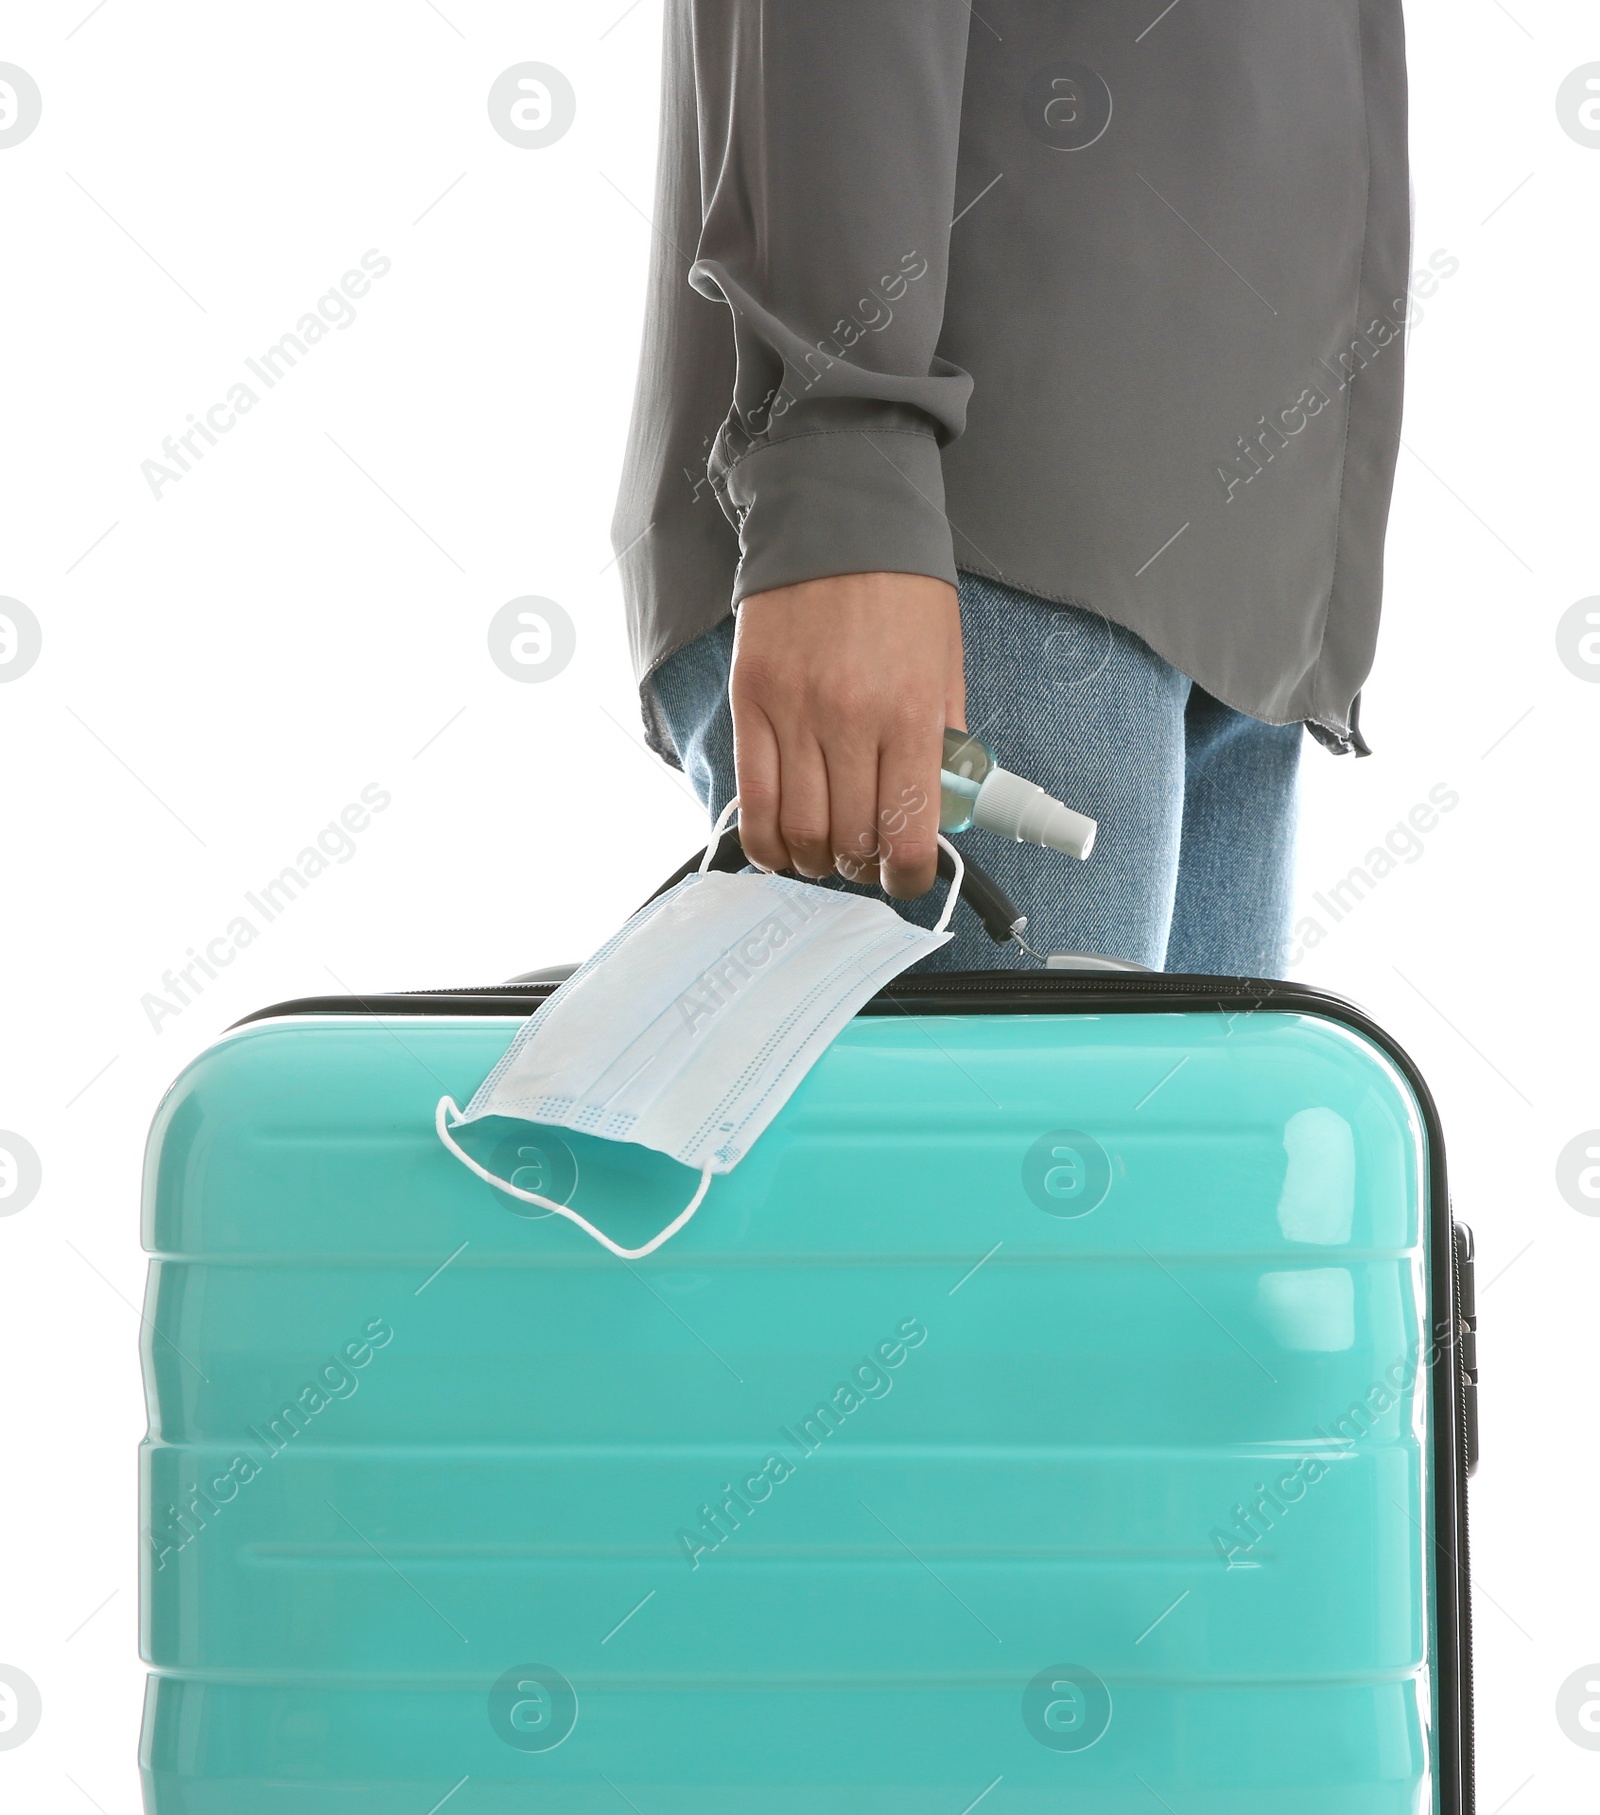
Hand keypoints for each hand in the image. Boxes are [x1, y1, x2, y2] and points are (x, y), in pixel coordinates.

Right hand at [729, 572, 963, 897]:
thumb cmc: (900, 590)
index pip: (908, 833)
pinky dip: (765, 840)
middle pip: (849, 840)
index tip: (908, 879)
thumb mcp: (945, 665)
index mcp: (910, 715)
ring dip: (814, 859)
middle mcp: (850, 722)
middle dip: (861, 867)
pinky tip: (780, 847)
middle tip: (866, 860)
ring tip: (826, 853)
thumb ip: (941, 739)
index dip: (909, 877)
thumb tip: (936, 807)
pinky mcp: (751, 704)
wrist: (838, 518)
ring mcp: (794, 715)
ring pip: (797, 831)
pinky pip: (751, 799)